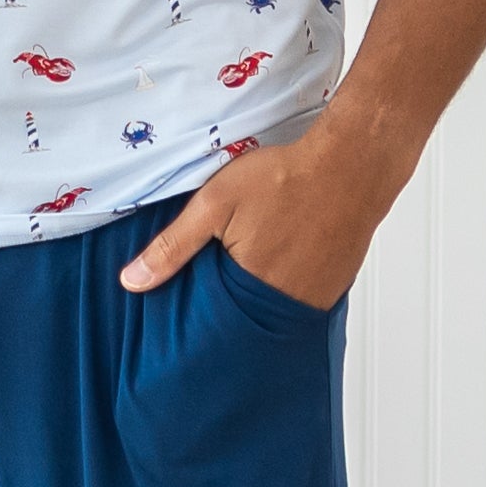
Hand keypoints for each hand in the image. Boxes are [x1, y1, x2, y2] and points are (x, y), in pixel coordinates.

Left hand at [116, 129, 393, 312]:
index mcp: (250, 289)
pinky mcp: (336, 287)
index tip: (184, 310)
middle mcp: (287, 304)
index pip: (212, 323)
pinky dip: (287, 288)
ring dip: (259, 299)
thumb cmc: (285, 178)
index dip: (197, 314)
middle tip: (221, 279)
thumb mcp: (215, 203)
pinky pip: (302, 299)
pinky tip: (281, 261)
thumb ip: (172, 245)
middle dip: (228, 308)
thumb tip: (132, 282)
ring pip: (274, 312)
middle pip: (245, 320)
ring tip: (252, 268)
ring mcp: (316, 298)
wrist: (353, 164)